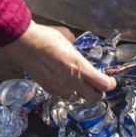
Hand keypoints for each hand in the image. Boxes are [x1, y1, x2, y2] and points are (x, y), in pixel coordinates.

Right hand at [2, 22, 116, 100]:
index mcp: (80, 68)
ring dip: (80, 92)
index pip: (103, 85)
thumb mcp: (69, 42)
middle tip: (97, 86)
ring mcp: (59, 88)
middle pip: (94, 98)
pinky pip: (62, 94)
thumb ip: (78, 56)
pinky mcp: (48, 89)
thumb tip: (81, 58)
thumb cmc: (47, 38)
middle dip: (98, 93)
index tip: (111, 81)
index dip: (111, 84)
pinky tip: (62, 81)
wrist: (24, 44)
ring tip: (78, 83)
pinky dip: (66, 90)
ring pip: (77, 97)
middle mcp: (71, 81)